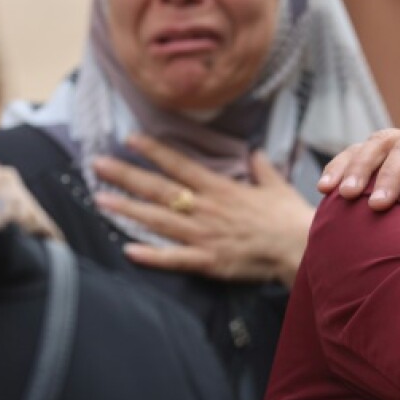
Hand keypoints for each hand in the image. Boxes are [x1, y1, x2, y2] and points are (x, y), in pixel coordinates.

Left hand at [92, 134, 314, 286]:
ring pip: (159, 221)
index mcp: (221, 189)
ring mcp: (204, 235)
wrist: (301, 247)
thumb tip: (254, 152)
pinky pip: (175, 258)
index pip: (180, 166)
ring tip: (101, 200)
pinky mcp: (208, 260)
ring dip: (129, 210)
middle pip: (160, 190)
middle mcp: (206, 209)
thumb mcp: (276, 186)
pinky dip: (151, 255)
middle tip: (97, 164)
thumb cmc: (290, 216)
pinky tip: (129, 250)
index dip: (154, 151)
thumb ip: (261, 168)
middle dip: (127, 176)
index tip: (130, 139)